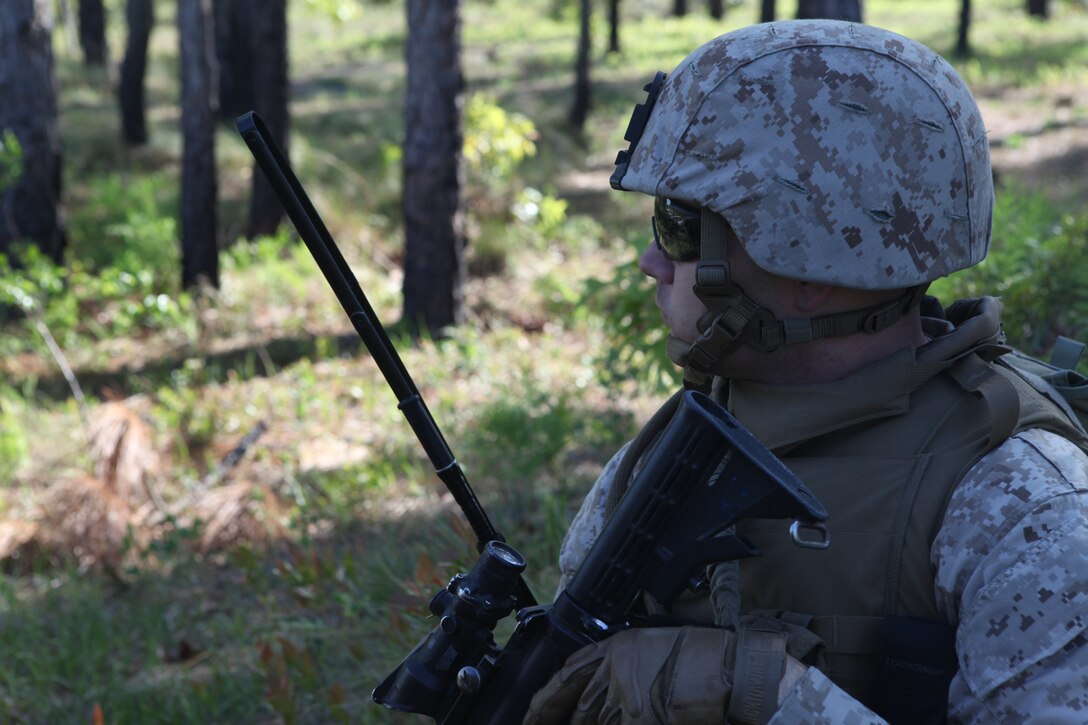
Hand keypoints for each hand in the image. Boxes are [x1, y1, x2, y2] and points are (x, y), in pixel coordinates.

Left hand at [523, 625, 798, 724]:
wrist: (737, 671)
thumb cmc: (708, 661)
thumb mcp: (659, 652)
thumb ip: (629, 671)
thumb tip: (610, 700)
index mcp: (621, 647)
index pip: (571, 670)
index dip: (549, 696)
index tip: (532, 711)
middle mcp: (617, 668)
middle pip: (579, 705)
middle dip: (560, 720)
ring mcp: (627, 694)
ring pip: (595, 721)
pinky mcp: (640, 716)